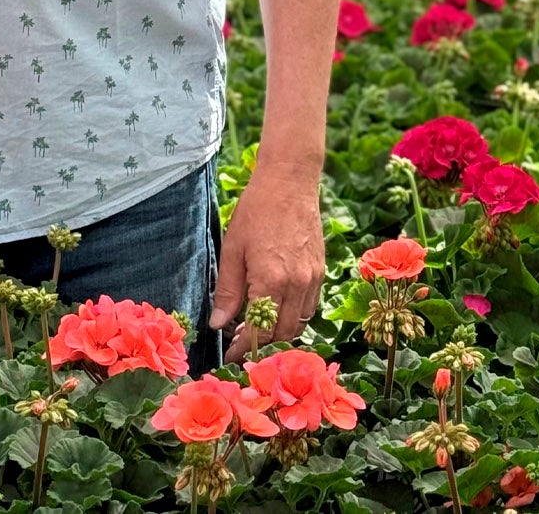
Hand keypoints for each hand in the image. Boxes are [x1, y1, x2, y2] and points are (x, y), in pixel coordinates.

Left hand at [209, 160, 323, 361]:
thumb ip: (227, 291)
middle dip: (262, 344)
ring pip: (299, 323)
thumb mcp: (232, 249)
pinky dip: (294, 316)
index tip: (230, 357)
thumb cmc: (255, 211)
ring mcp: (313, 279)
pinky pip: (309, 307)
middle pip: (282, 333)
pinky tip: (276, 309)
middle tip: (240, 344)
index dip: (243, 348)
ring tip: (257, 329)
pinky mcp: (321, 271)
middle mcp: (297, 284)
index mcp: (271, 280)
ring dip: (279, 333)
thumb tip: (218, 325)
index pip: (259, 330)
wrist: (289, 182)